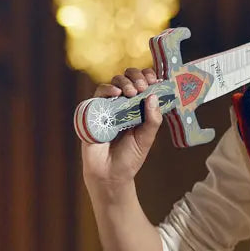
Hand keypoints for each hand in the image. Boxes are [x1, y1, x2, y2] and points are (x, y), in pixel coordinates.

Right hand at [81, 67, 162, 191]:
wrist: (110, 173)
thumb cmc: (129, 157)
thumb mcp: (146, 138)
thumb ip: (153, 119)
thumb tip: (153, 96)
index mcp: (139, 109)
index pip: (145, 85)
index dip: (149, 78)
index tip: (155, 81)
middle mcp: (125, 104)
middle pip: (129, 78)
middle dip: (137, 77)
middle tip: (142, 88)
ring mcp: (109, 107)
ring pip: (115, 82)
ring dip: (124, 82)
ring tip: (131, 92)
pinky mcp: (94, 111)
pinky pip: (98, 93)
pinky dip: (107, 89)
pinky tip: (116, 94)